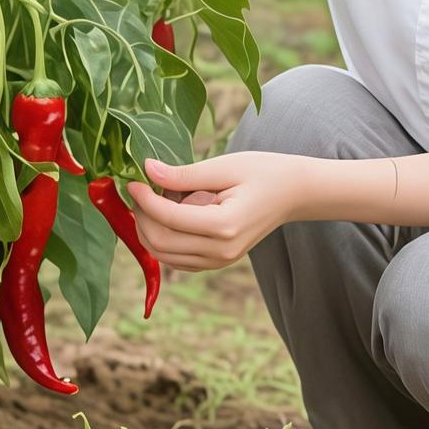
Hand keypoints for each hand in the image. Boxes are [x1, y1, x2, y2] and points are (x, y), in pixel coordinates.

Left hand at [126, 151, 304, 272]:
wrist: (294, 193)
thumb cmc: (263, 172)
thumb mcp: (224, 167)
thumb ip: (184, 174)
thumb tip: (147, 169)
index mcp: (225, 226)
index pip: (169, 219)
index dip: (144, 200)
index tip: (134, 180)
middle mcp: (221, 251)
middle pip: (161, 243)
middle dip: (141, 216)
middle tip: (139, 189)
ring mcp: (220, 261)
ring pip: (165, 255)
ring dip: (149, 230)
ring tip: (152, 200)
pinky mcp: (217, 261)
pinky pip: (177, 259)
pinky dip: (163, 240)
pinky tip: (166, 215)